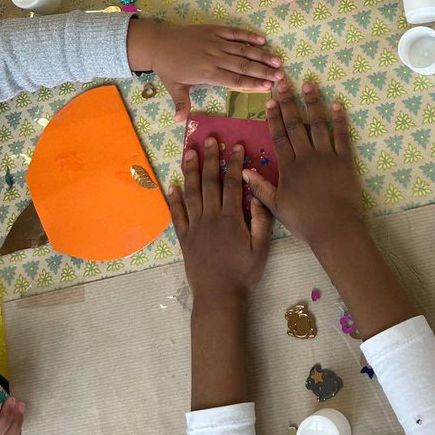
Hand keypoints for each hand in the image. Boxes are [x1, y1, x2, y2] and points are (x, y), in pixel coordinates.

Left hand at [127, 20, 282, 120]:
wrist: (158, 43)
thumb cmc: (169, 68)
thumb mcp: (174, 88)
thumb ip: (182, 103)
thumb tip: (180, 121)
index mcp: (207, 73)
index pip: (234, 80)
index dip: (252, 84)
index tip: (268, 87)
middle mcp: (214, 58)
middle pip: (243, 66)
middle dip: (263, 71)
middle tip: (280, 76)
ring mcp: (215, 42)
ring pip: (242, 50)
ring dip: (261, 55)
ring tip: (277, 61)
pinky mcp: (214, 30)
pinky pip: (234, 33)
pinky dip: (248, 35)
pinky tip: (262, 40)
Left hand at [170, 138, 272, 301]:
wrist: (218, 295)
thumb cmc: (243, 273)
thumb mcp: (261, 248)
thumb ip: (261, 221)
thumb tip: (256, 196)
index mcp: (231, 218)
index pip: (232, 183)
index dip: (234, 163)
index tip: (235, 146)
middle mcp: (210, 217)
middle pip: (209, 182)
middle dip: (210, 158)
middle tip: (210, 139)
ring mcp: (195, 226)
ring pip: (191, 193)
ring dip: (190, 171)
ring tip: (189, 152)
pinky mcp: (184, 238)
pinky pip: (177, 215)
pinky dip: (173, 199)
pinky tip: (172, 185)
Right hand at [243, 80, 362, 248]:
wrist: (334, 228)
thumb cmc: (304, 221)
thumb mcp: (277, 207)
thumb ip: (261, 187)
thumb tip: (244, 171)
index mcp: (289, 167)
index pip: (279, 136)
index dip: (274, 117)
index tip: (270, 100)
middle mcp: (306, 156)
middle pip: (295, 124)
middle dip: (289, 102)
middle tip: (284, 83)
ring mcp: (327, 156)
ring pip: (318, 124)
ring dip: (313, 103)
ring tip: (309, 84)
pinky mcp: (345, 160)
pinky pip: (342, 136)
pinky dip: (340, 120)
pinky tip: (337, 104)